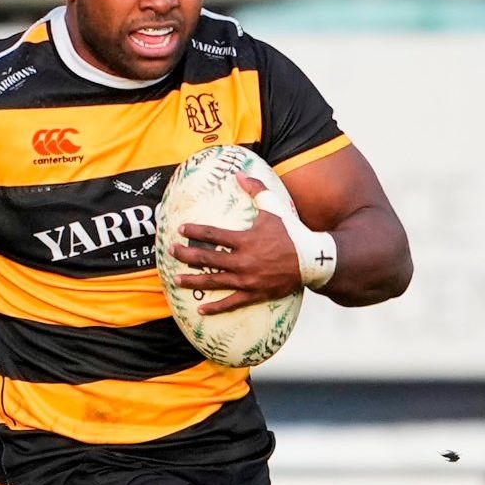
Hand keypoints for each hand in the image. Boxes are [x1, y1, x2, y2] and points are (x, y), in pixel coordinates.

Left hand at [170, 172, 301, 314]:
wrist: (313, 260)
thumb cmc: (292, 233)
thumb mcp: (274, 208)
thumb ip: (256, 189)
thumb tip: (239, 174)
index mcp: (246, 240)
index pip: (213, 235)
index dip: (195, 232)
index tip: (181, 230)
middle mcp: (244, 261)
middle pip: (208, 259)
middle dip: (186, 255)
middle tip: (171, 252)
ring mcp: (248, 280)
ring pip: (214, 282)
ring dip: (193, 280)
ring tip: (176, 279)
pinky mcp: (255, 294)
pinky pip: (231, 302)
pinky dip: (216, 308)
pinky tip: (200, 310)